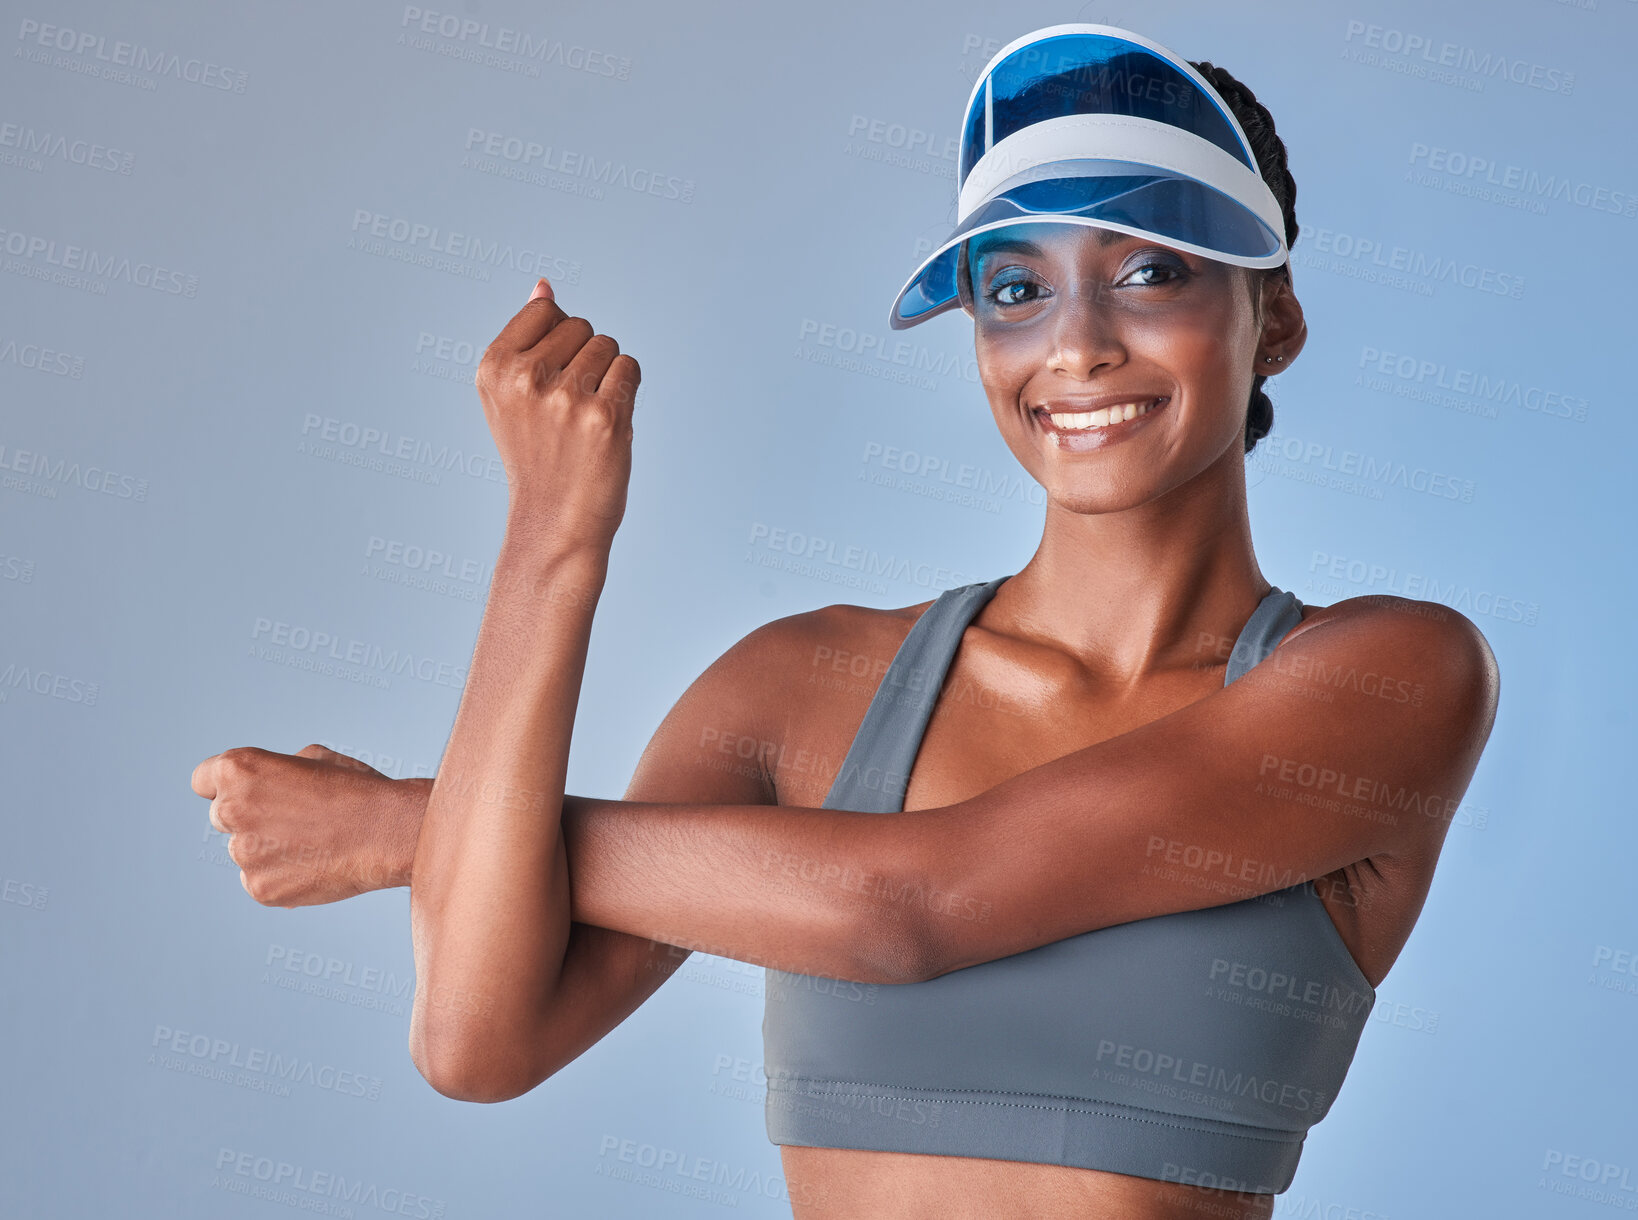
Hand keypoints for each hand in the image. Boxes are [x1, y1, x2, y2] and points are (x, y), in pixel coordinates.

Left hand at [190, 743, 423, 906]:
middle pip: (222, 817)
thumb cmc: (358, 789)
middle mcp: (231, 811)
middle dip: (250, 817)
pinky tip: (317, 865)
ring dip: (270, 849)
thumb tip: (263, 789)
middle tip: (295, 818)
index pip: (203, 780)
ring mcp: (243, 854)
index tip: (244, 793)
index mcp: (239, 771)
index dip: (226, 786)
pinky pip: (261, 881)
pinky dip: (283, 876)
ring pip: (246, 851)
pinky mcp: (259, 889)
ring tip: (316, 843)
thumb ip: (275, 772)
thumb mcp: (314, 759)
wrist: (389, 832)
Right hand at [475, 277, 640, 552]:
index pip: (547, 309)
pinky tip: (608, 422)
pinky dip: (627, 390)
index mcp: (494, 368)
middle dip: (584, 359)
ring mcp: (566, 398)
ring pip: (608, 346)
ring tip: (585, 417)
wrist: (554, 521)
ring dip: (607, 376)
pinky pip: (630, 369)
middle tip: (568, 408)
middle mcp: (526, 379)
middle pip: (581, 325)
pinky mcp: (605, 417)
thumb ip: (528, 337)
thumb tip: (543, 285)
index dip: (559, 341)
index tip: (549, 381)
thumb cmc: (538, 454)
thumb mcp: (513, 393)